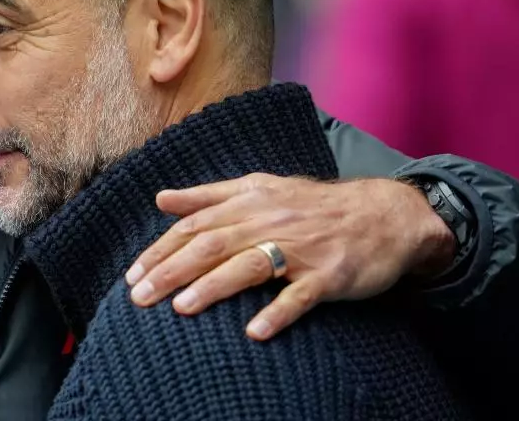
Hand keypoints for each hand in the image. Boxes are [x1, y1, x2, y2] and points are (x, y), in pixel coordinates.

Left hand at [124, 174, 454, 339]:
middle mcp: (270, 220)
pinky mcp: (330, 275)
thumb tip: (161, 198)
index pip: (194, 225)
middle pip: (212, 245)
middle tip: (140, 297)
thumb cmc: (315, 205)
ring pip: (249, 265)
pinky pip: (300, 295)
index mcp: (250, 200)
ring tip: (181, 309)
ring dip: (213, 287)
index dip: (161, 249)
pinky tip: (255, 331)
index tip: (133, 274)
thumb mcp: (260, 188)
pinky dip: (278, 312)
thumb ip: (209, 195)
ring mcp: (301, 248)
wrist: (386, 214)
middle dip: (171, 271)